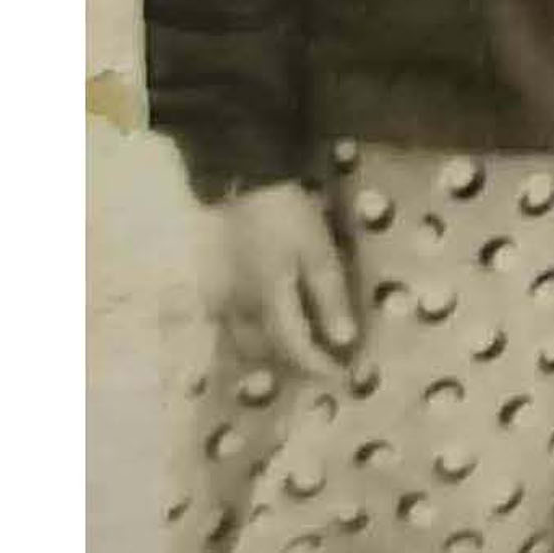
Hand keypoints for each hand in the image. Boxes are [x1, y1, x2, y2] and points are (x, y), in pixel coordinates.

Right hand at [200, 180, 358, 381]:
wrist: (239, 178)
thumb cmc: (286, 215)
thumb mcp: (318, 253)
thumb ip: (330, 299)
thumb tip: (343, 342)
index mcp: (268, 303)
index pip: (295, 349)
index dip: (318, 366)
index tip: (341, 374)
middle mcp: (237, 310)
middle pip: (264, 353)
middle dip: (291, 363)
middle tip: (319, 361)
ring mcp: (218, 298)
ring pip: (241, 341)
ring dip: (267, 352)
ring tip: (294, 346)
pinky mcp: (209, 284)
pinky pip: (226, 323)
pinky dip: (247, 333)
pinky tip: (263, 323)